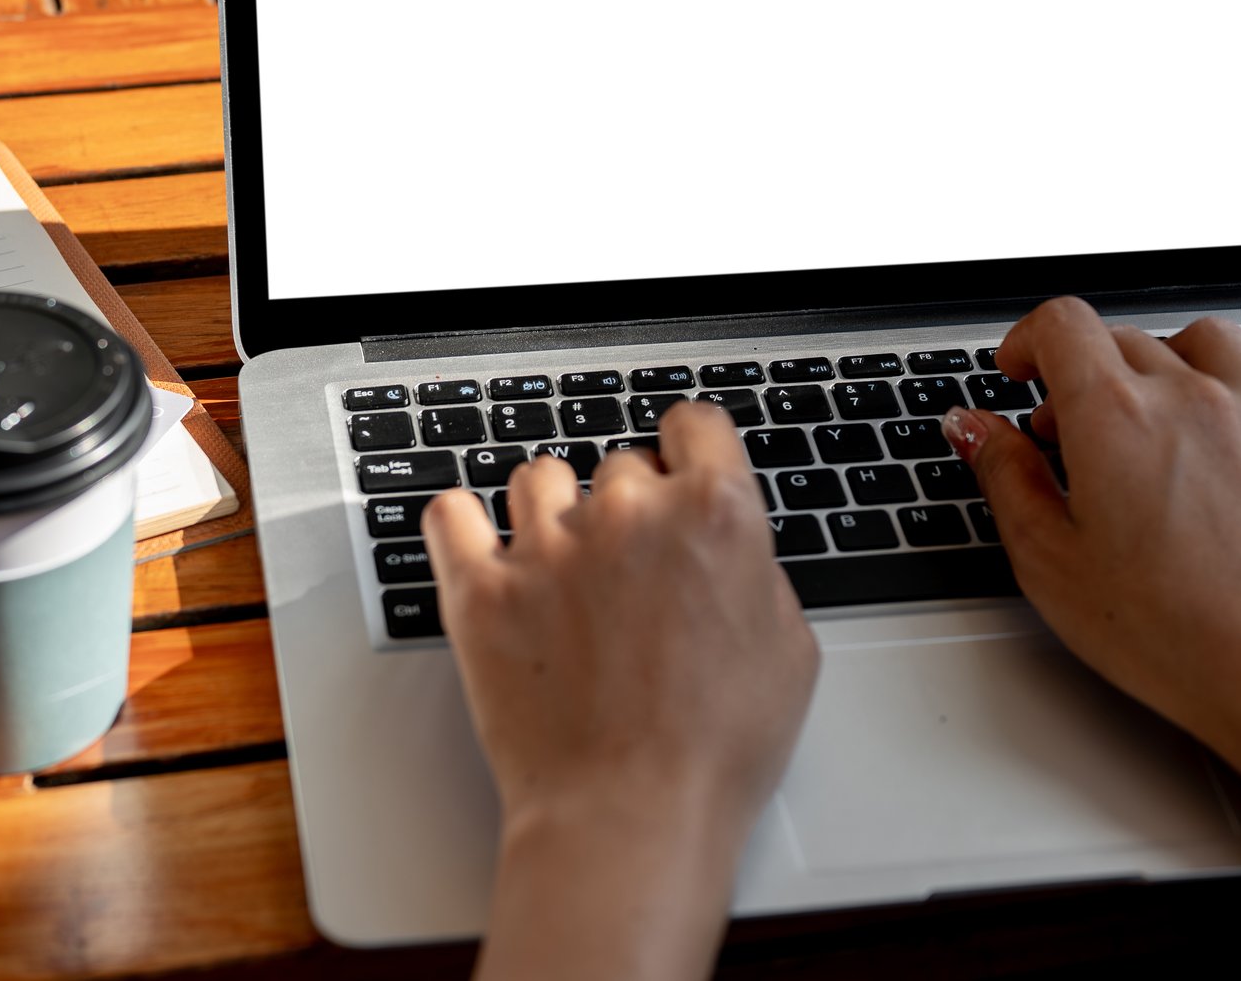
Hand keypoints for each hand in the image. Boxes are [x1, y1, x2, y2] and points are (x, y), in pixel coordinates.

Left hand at [425, 401, 818, 980]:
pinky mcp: (481, 588)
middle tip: (633, 573)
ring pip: (540, 479)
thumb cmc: (715, 751)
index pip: (694, 423)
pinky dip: (464, 524)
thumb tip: (733, 552)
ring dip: (554, 511)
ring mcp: (548, 547)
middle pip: (621, 465)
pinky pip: (451, 513)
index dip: (689, 448)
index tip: (678, 466)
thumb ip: (757, 572)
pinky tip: (481, 544)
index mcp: (714, 514)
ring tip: (564, 567)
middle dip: (629, 509)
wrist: (631, 817)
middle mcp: (629, 514)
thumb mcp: (788, 650)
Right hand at [941, 297, 1240, 761]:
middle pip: (1126, 338)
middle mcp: (1192, 397)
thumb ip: (1005, 477)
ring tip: (1157, 409)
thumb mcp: (1050, 563)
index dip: (1028, 339)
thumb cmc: (1173, 635)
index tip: (1021, 369)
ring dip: (1172, 360)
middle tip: (1072, 433)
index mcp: (1116, 416)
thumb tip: (974, 428)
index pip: (1061, 324)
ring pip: (1211, 342)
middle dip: (1086, 373)